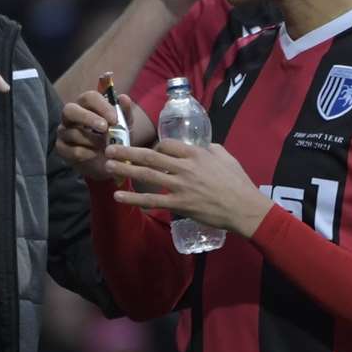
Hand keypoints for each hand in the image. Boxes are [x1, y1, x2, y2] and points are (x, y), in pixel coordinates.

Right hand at [56, 90, 133, 180]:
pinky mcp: (61, 148)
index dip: (101, 106)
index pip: (89, 97)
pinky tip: (95, 154)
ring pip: (72, 132)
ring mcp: (64, 132)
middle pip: (70, 110)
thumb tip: (123, 98)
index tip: (114, 119)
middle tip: (105, 128)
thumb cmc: (114, 137)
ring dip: (91, 140)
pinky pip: (70, 150)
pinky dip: (85, 153)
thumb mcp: (124, 126)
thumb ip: (124, 112)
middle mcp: (71, 116)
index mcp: (86, 105)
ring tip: (105, 146)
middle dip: (88, 118)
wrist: (108, 160)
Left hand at [105, 140, 271, 235]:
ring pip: (147, 175)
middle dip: (127, 151)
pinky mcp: (179, 204)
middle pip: (150, 155)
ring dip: (125, 169)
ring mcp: (180, 186)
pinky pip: (152, 200)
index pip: (166, 144)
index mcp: (196, 153)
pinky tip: (119, 195)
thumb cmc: (238, 182)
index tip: (148, 150)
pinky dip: (133, 198)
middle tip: (110, 148)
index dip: (154, 146)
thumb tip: (199, 146)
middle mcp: (185, 167)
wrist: (244, 208)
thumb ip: (209, 149)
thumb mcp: (225, 157)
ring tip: (107, 166)